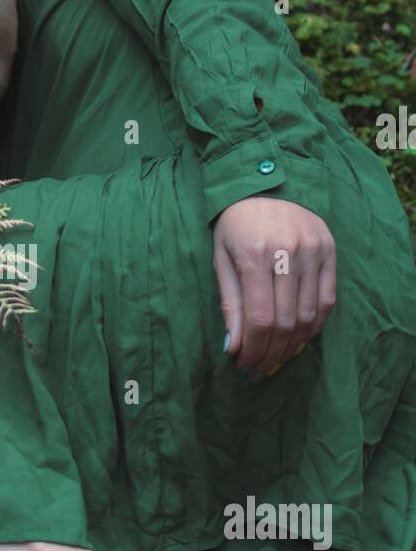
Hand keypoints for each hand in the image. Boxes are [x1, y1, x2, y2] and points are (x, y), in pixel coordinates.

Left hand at [213, 197, 335, 373]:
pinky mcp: (330, 250)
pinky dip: (314, 325)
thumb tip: (233, 348)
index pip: (260, 318)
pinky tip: (298, 338)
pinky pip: (327, 300)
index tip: (244, 364)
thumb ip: (229, 303)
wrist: (265, 183)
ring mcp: (313, 251)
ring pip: (309, 315)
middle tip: (259, 367)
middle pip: (286, 321)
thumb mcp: (221, 259)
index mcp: (255, 254)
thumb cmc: (235, 225)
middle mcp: (288, 253)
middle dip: (271, 352)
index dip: (253, 348)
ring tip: (276, 357)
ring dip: (293, 345)